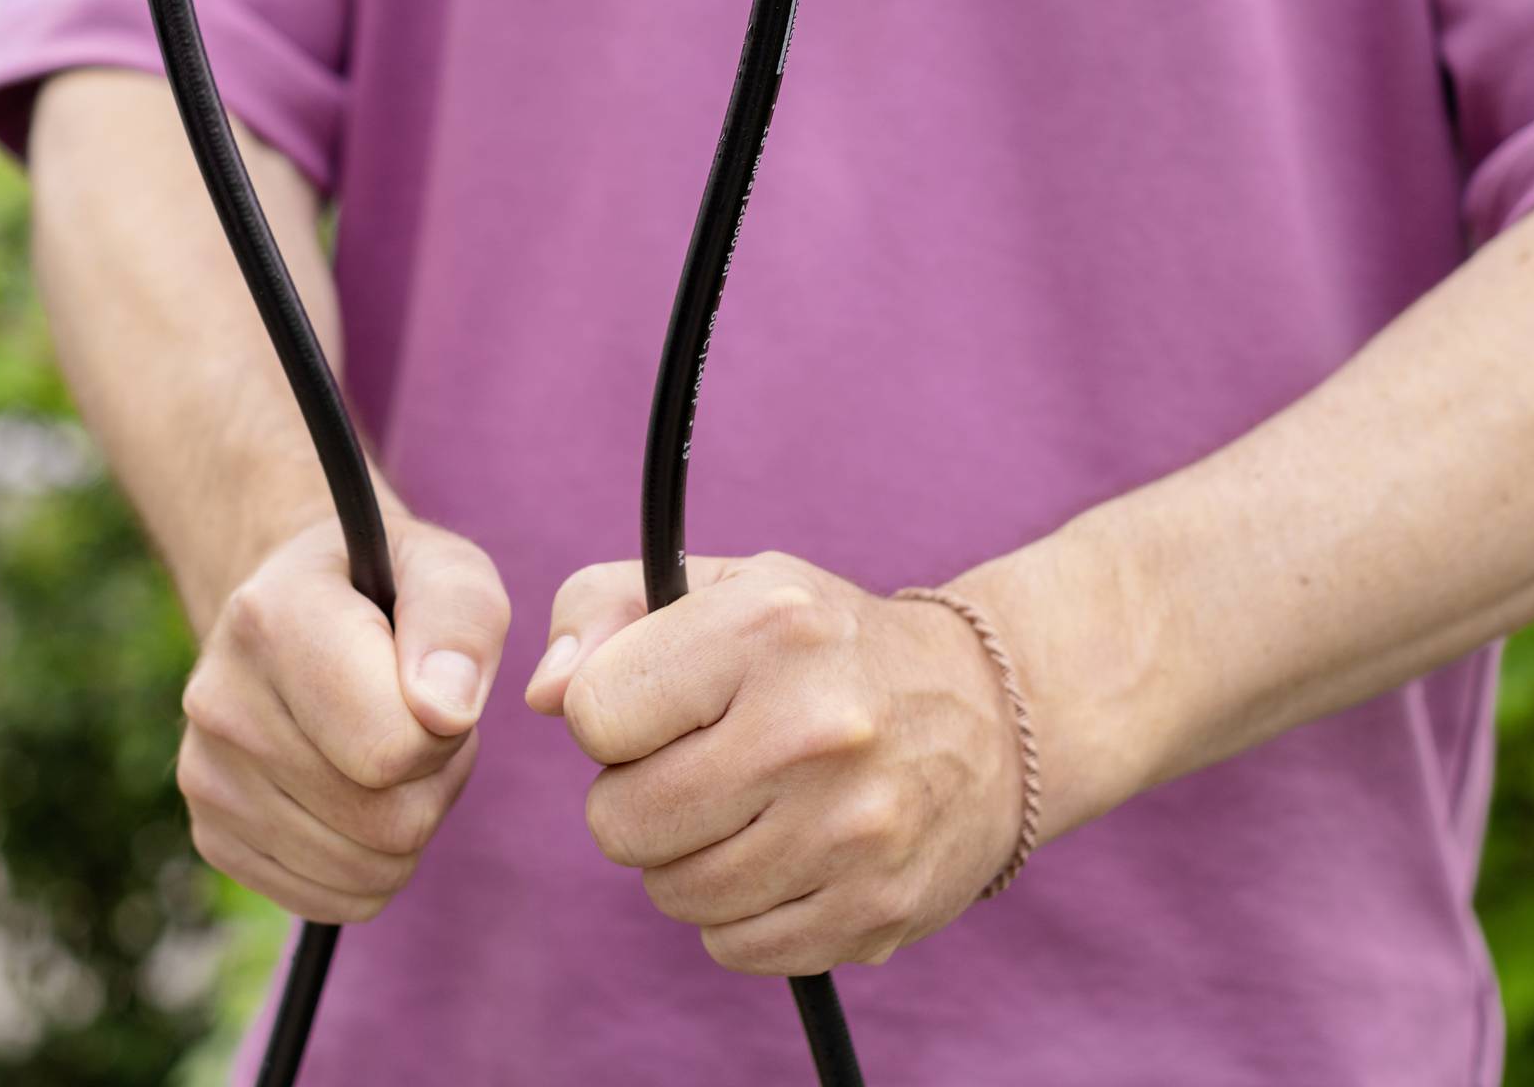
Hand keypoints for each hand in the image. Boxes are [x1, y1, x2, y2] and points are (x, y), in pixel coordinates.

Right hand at [177, 513, 509, 923]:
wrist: (293, 611)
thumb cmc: (388, 592)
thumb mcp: (445, 570)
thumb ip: (460, 622)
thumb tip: (445, 712)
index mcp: (272, 620)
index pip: (393, 746)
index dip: (446, 730)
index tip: (433, 687)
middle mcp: (220, 702)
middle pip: (387, 821)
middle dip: (432, 780)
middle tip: (416, 720)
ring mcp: (206, 775)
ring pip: (366, 871)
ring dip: (407, 821)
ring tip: (384, 749)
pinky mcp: (212, 834)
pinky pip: (335, 900)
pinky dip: (369, 862)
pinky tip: (352, 792)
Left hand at [523, 552, 1018, 974]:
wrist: (991, 716)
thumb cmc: (820, 646)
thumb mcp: (722, 586)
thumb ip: (602, 611)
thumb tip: (542, 697)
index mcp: (769, 627)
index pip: (592, 715)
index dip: (611, 717)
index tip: (664, 705)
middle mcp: (818, 728)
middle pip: (619, 821)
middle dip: (637, 797)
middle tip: (700, 765)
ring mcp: (853, 830)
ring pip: (671, 894)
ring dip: (686, 859)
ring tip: (746, 807)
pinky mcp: (873, 913)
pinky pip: (732, 947)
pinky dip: (740, 913)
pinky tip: (786, 854)